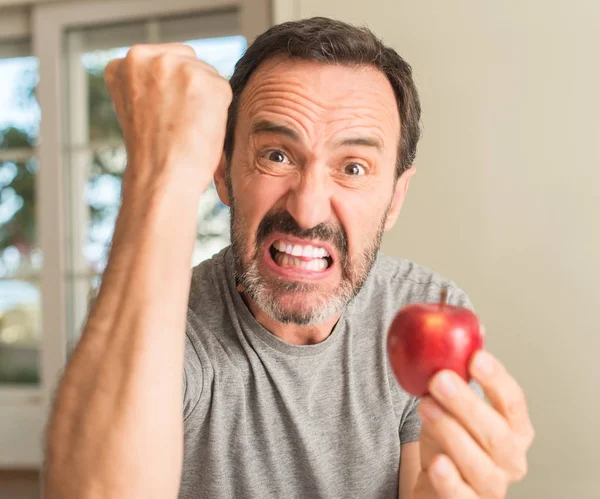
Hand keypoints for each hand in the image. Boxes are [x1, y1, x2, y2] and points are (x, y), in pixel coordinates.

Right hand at [104, 43, 231, 198]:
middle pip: (188, 61)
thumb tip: (183, 78)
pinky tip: (202, 130)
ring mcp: (175, 66)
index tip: (168, 114)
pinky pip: (223, 90)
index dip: (172, 90)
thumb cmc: (152, 155)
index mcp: (123, 64)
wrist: (160, 178)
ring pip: (207, 75)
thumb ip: (153, 84)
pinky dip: (220, 111)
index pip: (164, 61)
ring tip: (190, 128)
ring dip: (206, 100)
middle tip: (182, 123)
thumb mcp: (138, 107)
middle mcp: (146, 57)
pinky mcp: (204, 80)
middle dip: (191, 89)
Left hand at [412, 351, 534, 497]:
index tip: (475, 357)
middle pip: (497, 433)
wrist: (437, 482)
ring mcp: (491, 484)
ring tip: (425, 407)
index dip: (496, 379)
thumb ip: (459, 373)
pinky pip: (461, 494)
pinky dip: (450, 478)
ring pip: (479, 463)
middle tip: (439, 378)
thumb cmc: (450, 437)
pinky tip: (437, 461)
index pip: (513, 401)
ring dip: (451, 431)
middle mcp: (510, 457)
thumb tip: (467, 328)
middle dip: (467, 403)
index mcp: (513, 427)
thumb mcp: (453, 404)